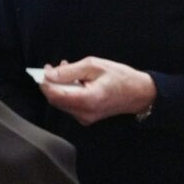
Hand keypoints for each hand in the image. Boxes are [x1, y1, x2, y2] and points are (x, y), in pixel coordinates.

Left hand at [40, 56, 155, 125]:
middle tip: (52, 67)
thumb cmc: (120, 77)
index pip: (56, 95)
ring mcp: (85, 117)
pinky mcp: (87, 117)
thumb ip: (69, 71)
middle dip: (50, 84)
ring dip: (59, 86)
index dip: (45, 83)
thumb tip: (49, 74)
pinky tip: (73, 79)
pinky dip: (67, 92)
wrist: (139, 93)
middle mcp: (84, 113)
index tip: (44, 70)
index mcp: (87, 99)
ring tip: (65, 69)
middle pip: (56, 100)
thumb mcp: (94, 66)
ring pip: (62, 102)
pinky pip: (70, 105)